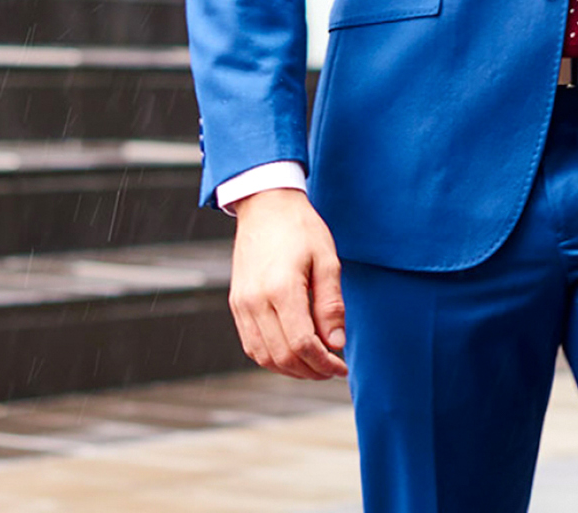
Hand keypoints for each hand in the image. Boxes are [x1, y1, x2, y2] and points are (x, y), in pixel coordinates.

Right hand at [228, 188, 348, 379]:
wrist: (266, 205)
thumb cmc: (301, 228)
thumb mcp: (327, 259)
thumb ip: (330, 304)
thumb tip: (336, 344)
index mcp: (281, 288)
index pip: (302, 344)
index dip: (324, 363)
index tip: (341, 367)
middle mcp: (256, 301)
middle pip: (282, 356)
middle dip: (310, 371)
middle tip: (332, 370)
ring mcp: (242, 305)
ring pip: (264, 357)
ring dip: (291, 369)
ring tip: (315, 365)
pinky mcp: (236, 305)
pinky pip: (252, 345)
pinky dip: (272, 357)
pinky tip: (293, 353)